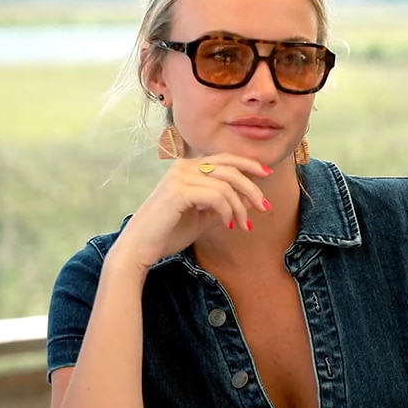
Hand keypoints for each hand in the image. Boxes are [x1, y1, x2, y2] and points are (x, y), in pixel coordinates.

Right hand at [109, 153, 272, 270]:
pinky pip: (216, 196)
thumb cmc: (168, 233)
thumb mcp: (201, 216)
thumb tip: (248, 200)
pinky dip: (227, 210)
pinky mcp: (178, 191)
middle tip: (264, 207)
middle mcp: (182, 166)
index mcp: (187, 168)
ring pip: (225, 185)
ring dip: (240, 207)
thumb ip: (221, 204)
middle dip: (252, 187)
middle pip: (229, 168)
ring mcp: (179, 177)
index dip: (248, 164)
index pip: (224, 158)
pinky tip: (228, 225)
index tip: (266, 175)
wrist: (140, 248)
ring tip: (243, 225)